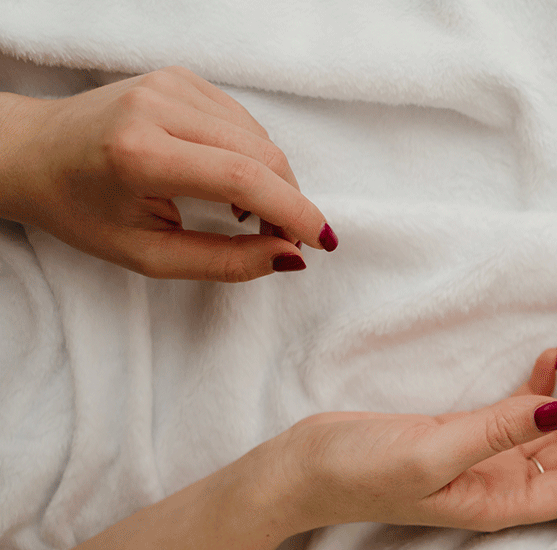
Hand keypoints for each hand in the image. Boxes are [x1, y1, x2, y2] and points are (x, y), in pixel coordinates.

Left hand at [0, 66, 335, 280]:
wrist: (31, 153)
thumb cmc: (83, 211)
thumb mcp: (148, 256)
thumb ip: (224, 261)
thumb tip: (290, 256)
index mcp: (140, 155)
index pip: (243, 178)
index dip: (294, 212)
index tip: (321, 242)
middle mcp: (156, 108)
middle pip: (262, 154)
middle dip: (289, 201)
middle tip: (287, 240)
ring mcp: (169, 84)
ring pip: (259, 136)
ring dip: (273, 180)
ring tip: (251, 217)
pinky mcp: (178, 77)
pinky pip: (242, 121)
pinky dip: (252, 156)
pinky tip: (230, 181)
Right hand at [265, 347, 556, 533]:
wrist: (302, 468)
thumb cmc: (360, 473)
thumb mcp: (433, 452)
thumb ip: (498, 432)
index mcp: (500, 505)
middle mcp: (501, 487)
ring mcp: (485, 459)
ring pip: (550, 433)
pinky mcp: (466, 433)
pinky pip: (517, 412)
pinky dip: (538, 387)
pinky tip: (553, 356)